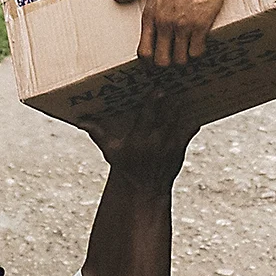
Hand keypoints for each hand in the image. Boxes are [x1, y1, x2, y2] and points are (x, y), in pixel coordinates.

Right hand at [77, 93, 198, 186]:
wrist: (144, 190)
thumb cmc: (126, 167)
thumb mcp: (111, 151)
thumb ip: (98, 134)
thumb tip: (81, 122)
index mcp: (138, 139)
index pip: (148, 115)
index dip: (154, 101)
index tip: (158, 89)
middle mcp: (155, 142)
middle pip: (168, 115)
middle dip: (171, 100)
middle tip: (174, 85)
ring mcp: (170, 146)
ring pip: (179, 121)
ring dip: (181, 107)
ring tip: (183, 92)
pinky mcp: (180, 151)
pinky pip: (189, 131)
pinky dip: (191, 120)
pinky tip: (194, 108)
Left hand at [111, 0, 229, 67]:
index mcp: (151, 14)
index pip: (144, 50)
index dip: (148, 60)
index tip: (153, 60)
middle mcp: (164, 23)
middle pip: (161, 60)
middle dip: (167, 62)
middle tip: (172, 57)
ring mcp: (183, 26)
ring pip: (180, 59)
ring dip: (184, 58)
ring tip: (187, 51)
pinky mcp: (201, 25)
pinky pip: (197, 51)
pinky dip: (198, 51)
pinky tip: (199, 43)